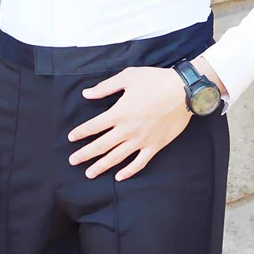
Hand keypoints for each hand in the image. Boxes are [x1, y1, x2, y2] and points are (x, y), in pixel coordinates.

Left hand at [66, 66, 189, 181]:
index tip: (71, 138)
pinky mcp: (154, 146)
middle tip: (73, 161)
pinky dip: (129, 171)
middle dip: (85, 154)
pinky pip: (139, 163)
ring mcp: (141, 140)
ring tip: (89, 173)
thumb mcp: (128, 77)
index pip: (94, 126)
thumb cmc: (155, 80)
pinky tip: (119, 177)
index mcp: (119, 112)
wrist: (183, 91)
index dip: (81, 133)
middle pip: (101, 146)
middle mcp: (127, 130)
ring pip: (117, 158)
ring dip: (101, 166)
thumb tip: (86, 93)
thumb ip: (105, 87)